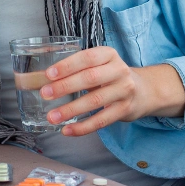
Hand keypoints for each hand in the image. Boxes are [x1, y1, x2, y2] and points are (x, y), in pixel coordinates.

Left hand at [40, 47, 184, 135]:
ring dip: (71, 110)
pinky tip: (68, 131)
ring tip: (52, 116)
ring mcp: (124, 91)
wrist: (144, 91)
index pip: (87, 58)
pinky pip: (102, 120)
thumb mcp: (99, 65)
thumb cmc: (111, 76)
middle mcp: (119, 70)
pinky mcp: (125, 110)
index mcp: (108, 55)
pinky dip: (83, 127)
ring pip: (95, 101)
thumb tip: (40, 79)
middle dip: (65, 86)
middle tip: (45, 94)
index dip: (67, 66)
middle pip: (90, 78)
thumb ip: (77, 69)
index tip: (48, 74)